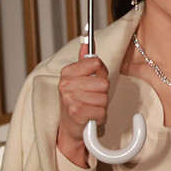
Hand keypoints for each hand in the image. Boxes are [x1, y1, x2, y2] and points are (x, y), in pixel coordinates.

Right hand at [57, 42, 109, 166]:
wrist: (69, 129)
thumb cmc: (77, 103)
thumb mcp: (79, 80)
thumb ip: (84, 61)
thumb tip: (86, 41)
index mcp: (67, 72)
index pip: (96, 63)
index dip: (101, 73)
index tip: (94, 81)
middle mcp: (66, 84)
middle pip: (103, 82)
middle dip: (102, 93)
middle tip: (91, 99)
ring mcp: (69, 98)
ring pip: (104, 98)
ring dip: (101, 106)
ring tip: (90, 108)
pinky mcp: (76, 113)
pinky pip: (101, 111)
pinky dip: (100, 117)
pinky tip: (90, 118)